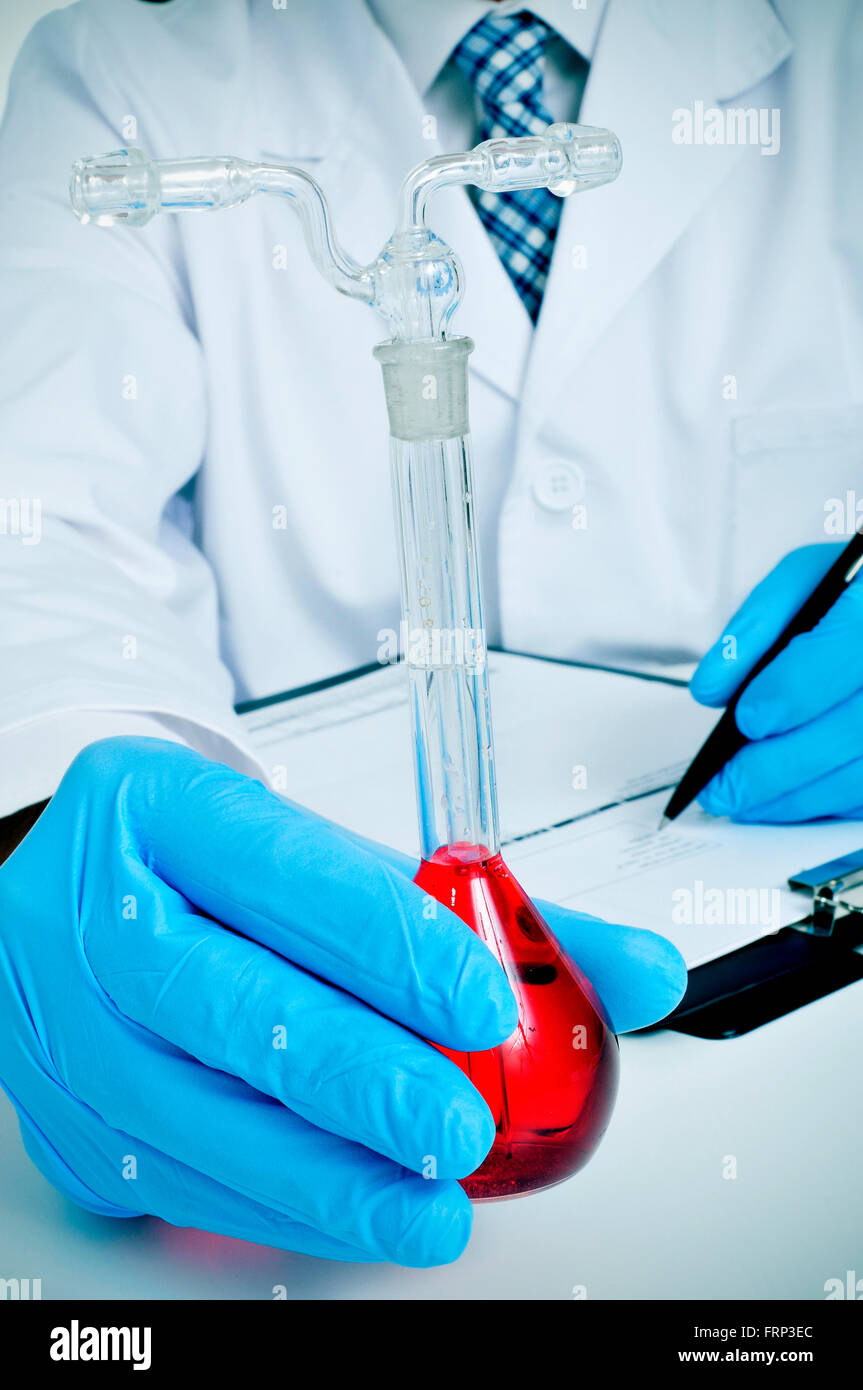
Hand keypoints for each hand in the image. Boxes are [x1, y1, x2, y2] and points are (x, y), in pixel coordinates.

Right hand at [0, 737, 684, 1265]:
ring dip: (323, 1171)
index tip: (485, 1004)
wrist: (84, 896)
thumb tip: (640, 976)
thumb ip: (494, 915)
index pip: (280, 870)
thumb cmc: (228, 873)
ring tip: (431, 1197)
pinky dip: (278, 1205)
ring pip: (191, 1113)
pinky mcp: (60, 1118)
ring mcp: (63, 1022)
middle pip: (225, 1002)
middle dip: (356, 1076)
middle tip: (462, 1124)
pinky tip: (359, 1207)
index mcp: (162, 807)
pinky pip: (174, 1177)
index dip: (387, 942)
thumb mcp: (343, 860)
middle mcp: (92, 909)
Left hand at [690, 543, 862, 821]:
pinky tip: (782, 801)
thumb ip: (756, 625)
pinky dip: (824, 803)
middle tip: (722, 787)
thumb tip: (713, 689)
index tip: (747, 719)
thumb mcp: (807, 580)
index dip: (793, 692)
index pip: (844, 652)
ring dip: (797, 798)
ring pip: (862, 772)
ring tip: (740, 801)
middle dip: (778, 766)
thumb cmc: (853, 593)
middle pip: (855, 728)